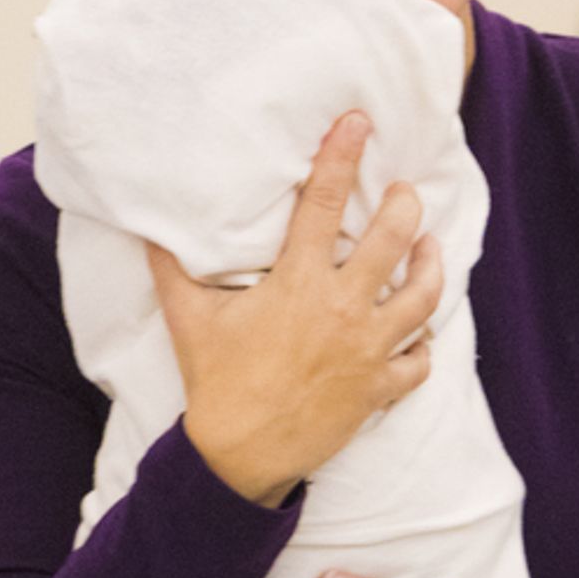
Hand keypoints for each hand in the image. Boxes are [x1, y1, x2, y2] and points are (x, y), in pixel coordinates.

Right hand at [147, 111, 442, 504]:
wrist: (240, 454)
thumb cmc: (215, 382)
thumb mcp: (189, 318)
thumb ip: (172, 267)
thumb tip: (147, 227)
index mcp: (298, 282)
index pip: (323, 203)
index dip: (341, 156)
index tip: (358, 123)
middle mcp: (342, 308)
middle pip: (394, 240)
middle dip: (404, 207)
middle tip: (403, 193)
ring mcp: (368, 350)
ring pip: (424, 297)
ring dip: (431, 267)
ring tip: (429, 248)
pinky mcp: (379, 388)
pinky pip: (419, 361)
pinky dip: (422, 346)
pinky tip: (417, 333)